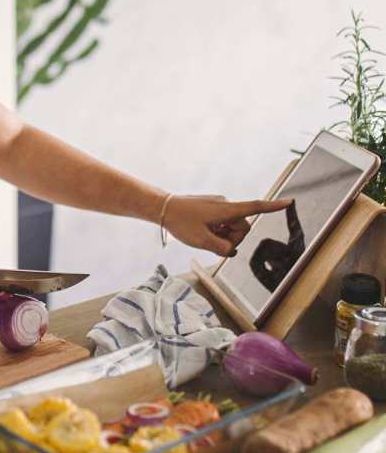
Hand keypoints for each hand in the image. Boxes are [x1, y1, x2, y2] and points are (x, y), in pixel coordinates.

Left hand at [163, 194, 292, 256]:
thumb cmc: (181, 222)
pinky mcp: (211, 208)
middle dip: (232, 238)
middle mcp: (225, 205)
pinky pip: (221, 223)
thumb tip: (231, 250)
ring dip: (222, 235)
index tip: (289, 202)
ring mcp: (218, 206)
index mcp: (226, 210)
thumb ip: (222, 248)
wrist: (162, 207)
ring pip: (231, 227)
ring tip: (204, 236)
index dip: (273, 207)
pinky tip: (201, 231)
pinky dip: (216, 230)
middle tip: (213, 243)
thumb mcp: (202, 241)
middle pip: (241, 227)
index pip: (254, 208)